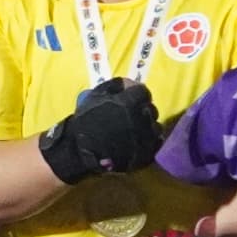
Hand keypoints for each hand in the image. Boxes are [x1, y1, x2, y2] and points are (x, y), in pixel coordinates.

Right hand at [38, 78, 166, 185]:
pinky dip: (150, 140)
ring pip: (155, 126)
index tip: (131, 98)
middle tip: (133, 113)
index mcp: (129, 103)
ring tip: (136, 129)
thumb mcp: (95, 96)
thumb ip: (114, 85)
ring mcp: (145, 138)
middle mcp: (140, 119)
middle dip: (143, 109)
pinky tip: (140, 140)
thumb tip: (129, 82)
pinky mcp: (146, 153)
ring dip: (147, 125)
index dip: (137, 93)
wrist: (80, 150)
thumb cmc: (87, 121)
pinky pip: (156, 143)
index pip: (143, 92)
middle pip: (151, 108)